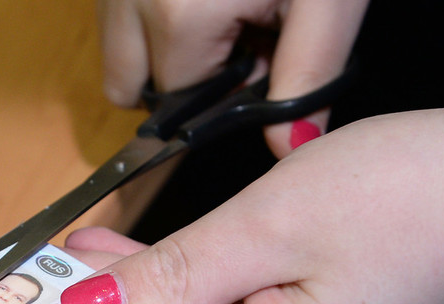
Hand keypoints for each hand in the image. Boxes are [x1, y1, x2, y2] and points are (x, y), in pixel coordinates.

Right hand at [98, 0, 368, 156]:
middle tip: (239, 32)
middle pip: (128, 85)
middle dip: (180, 77)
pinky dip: (150, 9)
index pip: (179, 102)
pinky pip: (115, 7)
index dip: (225, 90)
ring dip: (159, 44)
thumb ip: (308, 77)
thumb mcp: (328, 0)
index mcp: (178, 16)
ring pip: (115, 46)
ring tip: (222, 4)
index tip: (262, 51)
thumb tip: (290, 149)